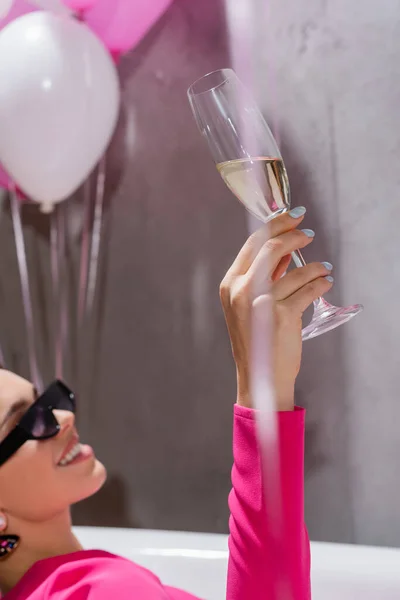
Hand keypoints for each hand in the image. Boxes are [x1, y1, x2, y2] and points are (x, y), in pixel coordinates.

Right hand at [220, 209, 332, 410]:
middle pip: (271, 248)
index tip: (292, 216)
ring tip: (325, 267)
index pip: (253, 243)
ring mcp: (260, 302)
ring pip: (296, 270)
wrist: (260, 377)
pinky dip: (321, 283)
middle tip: (308, 234)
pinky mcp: (281, 315)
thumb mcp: (251, 306)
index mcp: (231, 284)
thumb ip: (265, 277)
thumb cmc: (257, 341)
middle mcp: (242, 289)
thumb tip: (286, 252)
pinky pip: (308, 289)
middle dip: (294, 235)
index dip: (275, 225)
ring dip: (316, 265)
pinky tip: (326, 283)